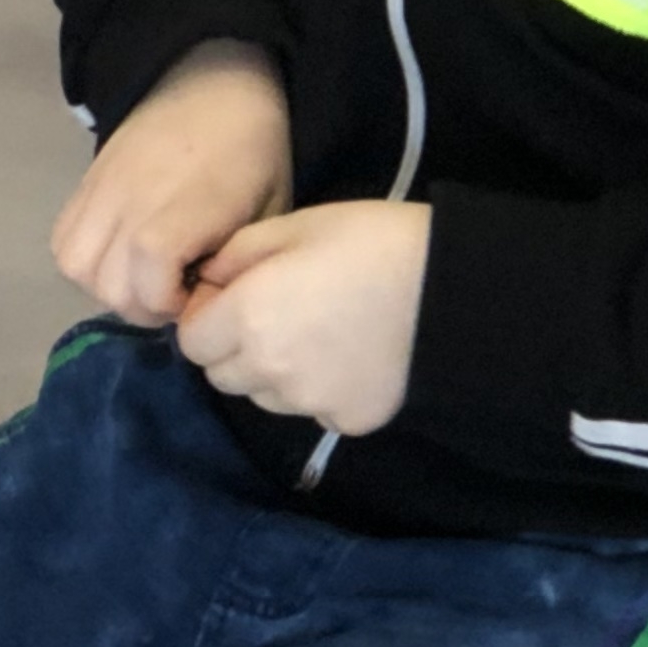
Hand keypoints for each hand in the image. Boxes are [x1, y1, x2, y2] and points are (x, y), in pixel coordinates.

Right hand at [50, 42, 291, 323]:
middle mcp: (131, 201)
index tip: (195, 295)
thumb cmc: (254, 149)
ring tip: (142, 276)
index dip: (167, 304)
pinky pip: (62, 239)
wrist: (216, 82)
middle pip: (108, 283)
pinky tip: (119, 255)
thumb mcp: (269, 209)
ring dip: (108, 284)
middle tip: (173, 290)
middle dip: (142, 303)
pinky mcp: (85, 182)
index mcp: (184, 209)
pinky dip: (85, 259)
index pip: (147, 282)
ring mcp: (101, 190)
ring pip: (76, 266)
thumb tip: (205, 301)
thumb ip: (236, 262)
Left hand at [174, 200, 429, 435]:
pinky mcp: (349, 421)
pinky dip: (320, 390)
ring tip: (318, 332)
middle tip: (277, 312)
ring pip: (265, 396)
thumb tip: (209, 281)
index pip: (191, 341)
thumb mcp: (296, 225)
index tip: (236, 296)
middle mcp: (270, 371)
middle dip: (234, 347)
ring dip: (273, 372)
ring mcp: (310, 402)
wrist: (456, 289)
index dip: (207, 317)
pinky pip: (313, 410)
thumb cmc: (372, 241)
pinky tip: (351, 356)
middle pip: (223, 375)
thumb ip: (237, 254)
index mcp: (248, 317)